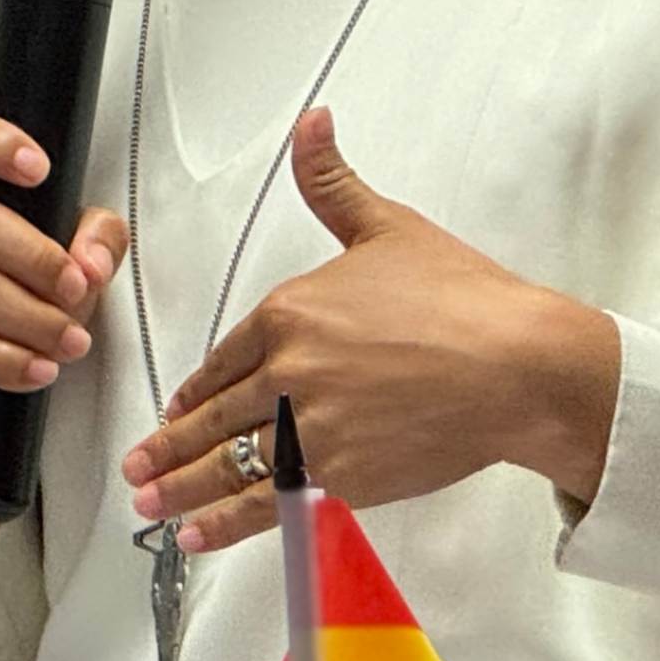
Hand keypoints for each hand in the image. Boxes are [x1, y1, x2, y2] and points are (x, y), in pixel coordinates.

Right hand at [0, 115, 127, 588]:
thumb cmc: (12, 298)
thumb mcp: (65, 257)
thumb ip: (94, 242)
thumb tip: (93, 263)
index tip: (41, 170)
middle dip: (37, 258)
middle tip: (80, 291)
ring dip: (33, 318)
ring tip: (73, 343)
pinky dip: (6, 360)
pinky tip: (38, 370)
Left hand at [119, 107, 615, 555]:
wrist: (522, 366)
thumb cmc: (469, 301)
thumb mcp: (389, 228)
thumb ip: (333, 184)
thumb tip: (312, 126)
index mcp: (290, 313)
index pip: (224, 358)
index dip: (197, 389)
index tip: (178, 408)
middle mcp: (288, 371)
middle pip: (213, 415)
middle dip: (168, 445)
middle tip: (137, 465)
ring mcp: (309, 429)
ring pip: (228, 463)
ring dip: (181, 488)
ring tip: (151, 503)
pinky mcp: (340, 476)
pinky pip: (268, 502)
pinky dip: (228, 522)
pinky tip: (200, 534)